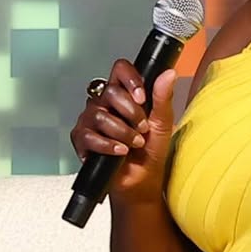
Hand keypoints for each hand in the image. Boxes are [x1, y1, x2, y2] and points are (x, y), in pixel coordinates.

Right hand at [69, 62, 176, 204]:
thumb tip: (169, 73)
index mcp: (124, 95)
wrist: (141, 181)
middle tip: (142, 129)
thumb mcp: (162, 123)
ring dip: (122, 132)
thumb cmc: (150, 153)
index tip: (142, 97)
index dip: (130, 79)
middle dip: (131, 112)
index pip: (120, 69)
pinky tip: (119, 152)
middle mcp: (105, 104)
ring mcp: (90, 120)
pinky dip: (107, 145)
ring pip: (100, 115)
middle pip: (109, 91)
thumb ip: (163, 97)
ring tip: (134, 144)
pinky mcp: (82, 139)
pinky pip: (88, 136)